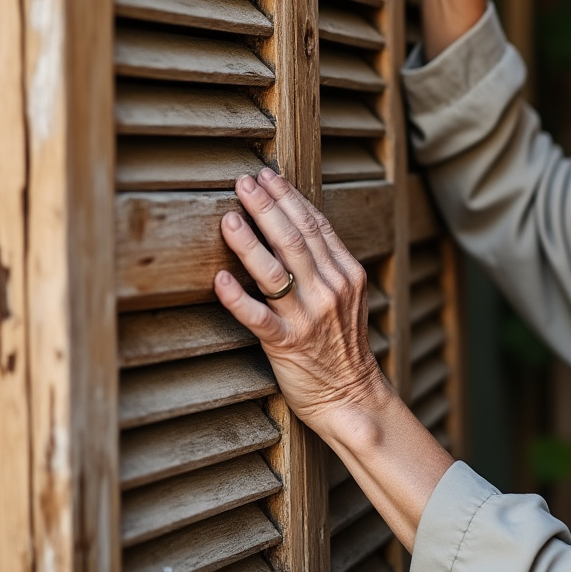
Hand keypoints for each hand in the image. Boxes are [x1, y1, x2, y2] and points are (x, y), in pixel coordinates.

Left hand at [214, 169, 391, 433]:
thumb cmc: (342, 343)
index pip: (316, 225)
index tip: (268, 177)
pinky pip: (258, 318)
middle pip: (295, 238)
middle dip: (266, 206)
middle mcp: (330, 291)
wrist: (351, 394)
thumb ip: (326, 264)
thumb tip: (295, 223)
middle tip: (243, 182)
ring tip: (229, 217)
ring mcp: (308, 318)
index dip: (290, 198)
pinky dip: (237, 298)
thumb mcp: (347, 296)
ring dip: (249, 241)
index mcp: (346, 274)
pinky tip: (219, 280)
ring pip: (275, 271)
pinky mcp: (286, 345)